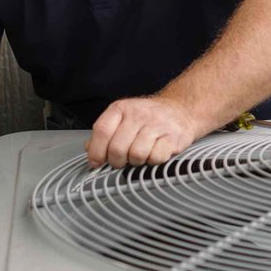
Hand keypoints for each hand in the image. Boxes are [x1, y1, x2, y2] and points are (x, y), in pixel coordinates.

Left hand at [87, 96, 203, 167]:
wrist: (181, 110)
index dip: (96, 151)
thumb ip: (105, 133)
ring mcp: (157, 124)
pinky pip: (155, 158)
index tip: (96, 162)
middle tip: (121, 161)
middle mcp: (138, 114)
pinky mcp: (172, 137)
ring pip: (136, 155)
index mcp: (121, 108)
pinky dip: (153, 161)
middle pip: (117, 148)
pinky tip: (153, 153)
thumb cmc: (148, 118)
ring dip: (136, 161)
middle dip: (117, 161)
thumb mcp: (123, 118)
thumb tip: (90, 150)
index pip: (102, 131)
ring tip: (140, 155)